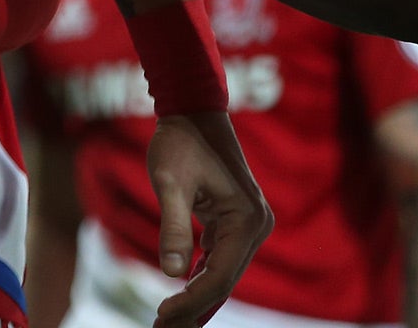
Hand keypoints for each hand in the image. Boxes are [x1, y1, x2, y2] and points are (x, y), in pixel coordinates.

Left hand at [144, 111, 272, 327]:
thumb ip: (173, 227)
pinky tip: (181, 298)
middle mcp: (255, 226)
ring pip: (223, 272)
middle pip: (225, 280)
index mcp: (247, 220)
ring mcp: (248, 225)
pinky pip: (219, 258)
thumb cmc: (179, 141)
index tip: (162, 315)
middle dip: (194, 307)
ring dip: (198, 298)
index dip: (192, 301)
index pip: (220, 275)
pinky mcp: (235, 221)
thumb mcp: (169, 183)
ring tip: (169, 323)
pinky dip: (201, 278)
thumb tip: (173, 275)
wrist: (191, 110)